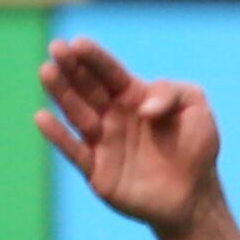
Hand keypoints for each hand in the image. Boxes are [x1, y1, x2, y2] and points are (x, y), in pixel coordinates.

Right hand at [37, 37, 224, 235]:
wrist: (196, 195)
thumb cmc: (197, 147)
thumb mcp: (196, 109)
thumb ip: (172, 94)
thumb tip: (143, 106)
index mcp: (133, 96)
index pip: (109, 73)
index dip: (94, 58)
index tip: (78, 43)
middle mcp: (112, 116)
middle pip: (86, 88)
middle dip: (70, 68)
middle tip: (56, 49)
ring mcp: (102, 142)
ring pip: (75, 113)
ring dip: (61, 93)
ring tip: (47, 71)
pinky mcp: (96, 170)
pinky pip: (74, 151)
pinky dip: (58, 135)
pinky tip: (43, 117)